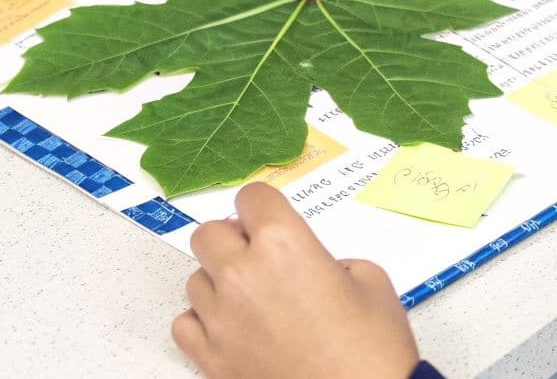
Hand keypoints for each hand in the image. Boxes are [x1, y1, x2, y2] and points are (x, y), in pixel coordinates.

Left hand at [173, 183, 419, 378]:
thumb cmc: (372, 352)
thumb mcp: (371, 281)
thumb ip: (333, 260)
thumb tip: (318, 267)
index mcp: (285, 245)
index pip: (251, 197)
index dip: (264, 206)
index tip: (270, 216)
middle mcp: (244, 276)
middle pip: (208, 233)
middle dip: (233, 238)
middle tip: (258, 254)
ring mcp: (223, 320)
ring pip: (195, 279)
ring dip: (219, 281)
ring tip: (252, 298)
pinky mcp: (214, 360)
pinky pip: (185, 325)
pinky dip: (203, 321)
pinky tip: (231, 326)